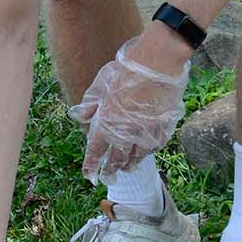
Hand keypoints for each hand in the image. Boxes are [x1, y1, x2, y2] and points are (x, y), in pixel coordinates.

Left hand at [67, 36, 189, 182]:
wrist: (156, 63)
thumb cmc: (125, 71)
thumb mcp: (99, 85)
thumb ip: (89, 104)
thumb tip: (78, 117)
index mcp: (107, 123)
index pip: (96, 151)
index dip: (91, 164)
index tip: (89, 175)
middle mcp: (126, 133)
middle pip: (117, 158)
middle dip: (111, 170)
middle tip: (108, 177)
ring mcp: (147, 132)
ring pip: (137, 156)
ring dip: (129, 164)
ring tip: (126, 168)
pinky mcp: (164, 127)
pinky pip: (155, 146)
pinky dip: (148, 152)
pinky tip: (145, 153)